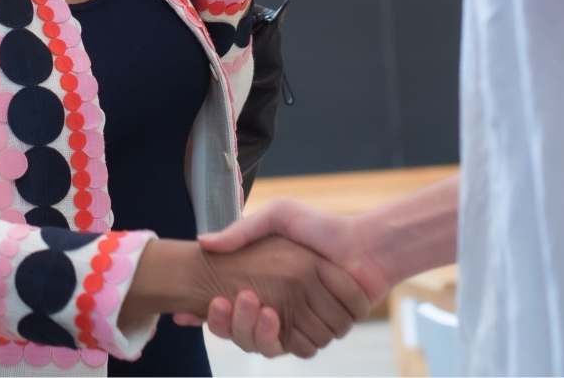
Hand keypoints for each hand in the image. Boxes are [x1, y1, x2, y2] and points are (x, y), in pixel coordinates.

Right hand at [195, 235, 371, 357]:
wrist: (365, 247)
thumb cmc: (322, 227)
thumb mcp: (279, 216)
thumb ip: (243, 229)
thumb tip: (204, 243)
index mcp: (264, 284)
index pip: (229, 310)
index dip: (213, 315)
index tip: (197, 308)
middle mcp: (278, 306)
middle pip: (243, 334)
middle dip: (234, 325)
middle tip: (231, 302)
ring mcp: (299, 323)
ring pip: (267, 345)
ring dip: (257, 332)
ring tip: (260, 309)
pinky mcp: (321, 333)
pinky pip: (299, 348)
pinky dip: (290, 336)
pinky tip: (274, 317)